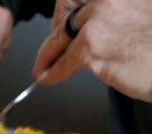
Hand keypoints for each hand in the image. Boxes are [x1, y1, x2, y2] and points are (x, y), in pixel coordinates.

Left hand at [34, 0, 151, 101]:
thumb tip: (86, 20)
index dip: (68, 9)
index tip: (64, 21)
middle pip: (67, 9)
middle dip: (57, 30)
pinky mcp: (94, 47)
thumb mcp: (140, 10)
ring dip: (49, 53)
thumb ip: (114, 10)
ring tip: (43, 66)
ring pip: (62, 35)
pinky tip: (48, 76)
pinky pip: (63, 60)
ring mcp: (101, 20)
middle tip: (51, 47)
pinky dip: (53, 70)